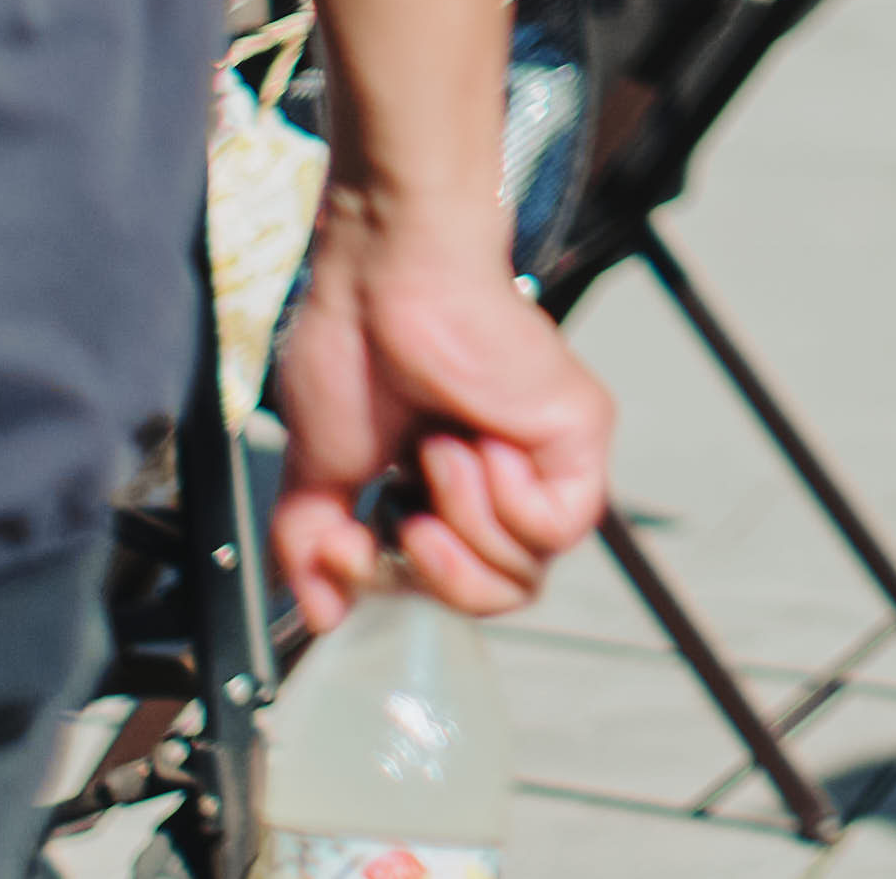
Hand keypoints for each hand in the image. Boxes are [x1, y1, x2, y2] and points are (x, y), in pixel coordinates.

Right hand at [265, 191, 612, 631]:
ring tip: (438, 447)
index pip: (451, 589)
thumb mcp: (320, 470)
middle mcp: (505, 477)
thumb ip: (315, 547)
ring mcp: (546, 456)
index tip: (352, 548)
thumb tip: (321, 615)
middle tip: (405, 516)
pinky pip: (559, 529)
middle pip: (499, 597)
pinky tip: (478, 444)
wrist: (388, 279)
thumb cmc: (358, 342)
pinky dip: (503, 502)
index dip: (398, 589)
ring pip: (527, 574)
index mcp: (447, 488)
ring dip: (463, 522)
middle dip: (435, 575)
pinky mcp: (580, 433)